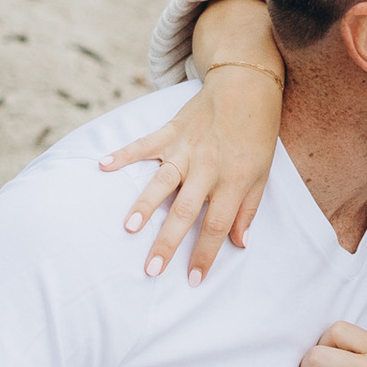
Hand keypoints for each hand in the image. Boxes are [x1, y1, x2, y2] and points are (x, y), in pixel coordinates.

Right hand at [102, 63, 278, 279]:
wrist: (246, 85)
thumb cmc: (257, 135)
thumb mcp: (263, 173)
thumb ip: (248, 209)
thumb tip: (240, 244)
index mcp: (234, 180)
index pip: (217, 225)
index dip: (205, 255)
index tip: (193, 280)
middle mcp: (208, 167)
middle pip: (185, 210)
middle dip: (167, 242)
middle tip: (151, 269)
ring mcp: (186, 148)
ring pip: (162, 180)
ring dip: (144, 204)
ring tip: (129, 227)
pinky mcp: (171, 130)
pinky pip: (144, 144)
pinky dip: (123, 154)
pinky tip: (103, 165)